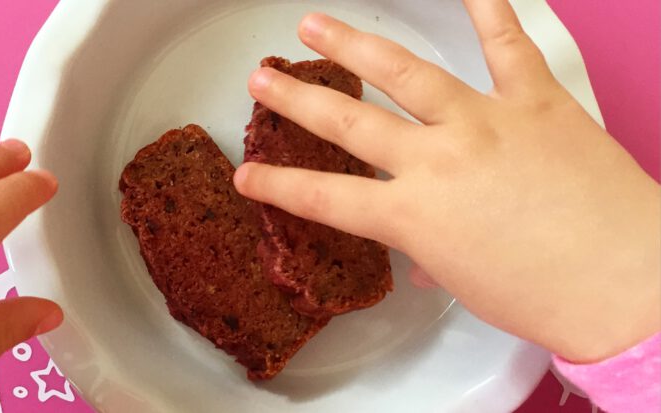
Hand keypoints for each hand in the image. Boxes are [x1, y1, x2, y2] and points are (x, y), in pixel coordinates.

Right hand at [234, 1, 660, 362]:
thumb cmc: (544, 296)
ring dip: (353, 47)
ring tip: (315, 25)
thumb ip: (429, 252)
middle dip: (296, 102)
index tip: (245, 176)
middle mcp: (436, 162)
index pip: (324, 199)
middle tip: (263, 78)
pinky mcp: (534, 102)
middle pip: (348, 125)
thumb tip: (420, 251)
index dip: (277, 187)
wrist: (625, 285)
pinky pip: (506, 44)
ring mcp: (483, 124)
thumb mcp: (464, 280)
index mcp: (412, 217)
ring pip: (404, 73)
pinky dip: (487, 9)